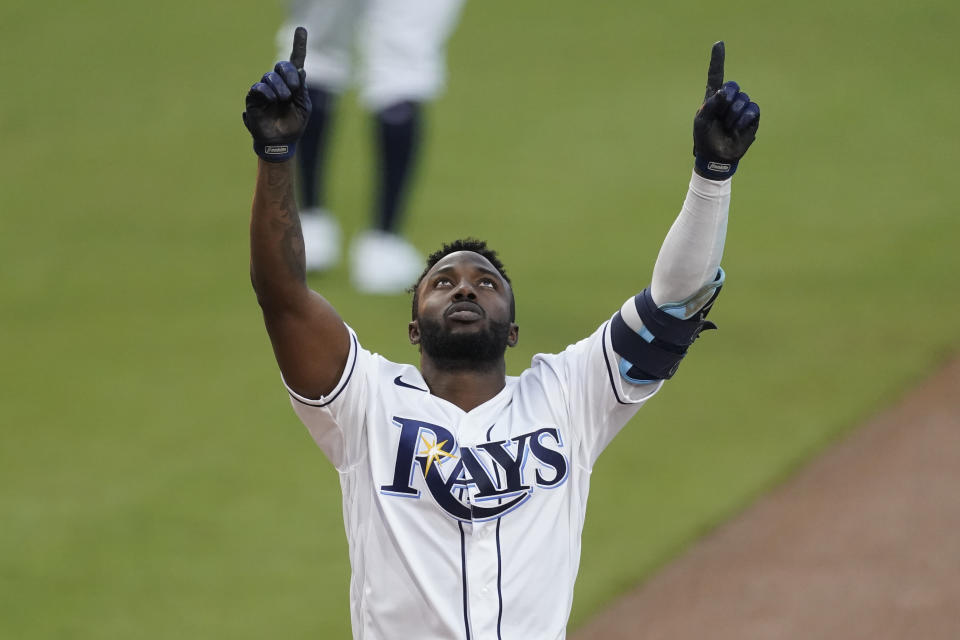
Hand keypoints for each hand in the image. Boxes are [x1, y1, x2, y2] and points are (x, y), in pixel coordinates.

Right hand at [243, 27, 311, 161]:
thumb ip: (301, 88)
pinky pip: (258, 88)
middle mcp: (278, 83)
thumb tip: (301, 69)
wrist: (281, 142)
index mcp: (293, 84)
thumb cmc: (293, 125)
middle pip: (281, 66)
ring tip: (283, 100)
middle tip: (294, 88)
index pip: (295, 61)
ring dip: (279, 88)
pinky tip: (272, 100)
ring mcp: (265, 89)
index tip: (301, 29)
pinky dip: (267, 92)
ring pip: (269, 77)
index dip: (298, 45)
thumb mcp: (303, 106)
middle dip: (289, 74)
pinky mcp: (254, 98)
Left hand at [693, 42, 759, 179]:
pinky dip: (744, 119)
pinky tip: (738, 127)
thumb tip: (724, 91)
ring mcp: (741, 107)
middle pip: (733, 86)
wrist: (716, 157)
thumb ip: (710, 105)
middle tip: (721, 115)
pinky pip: (753, 109)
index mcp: (712, 98)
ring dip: (734, 115)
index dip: (718, 60)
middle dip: (727, 99)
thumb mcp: (701, 121)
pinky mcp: (751, 117)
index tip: (719, 44)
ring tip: (728, 126)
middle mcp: (728, 100)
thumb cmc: (705, 139)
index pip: (716, 75)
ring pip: (743, 99)